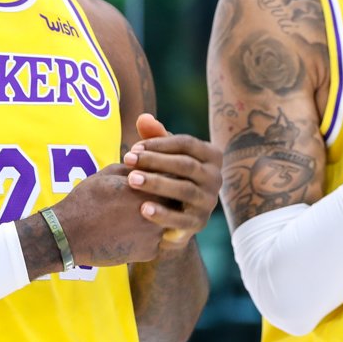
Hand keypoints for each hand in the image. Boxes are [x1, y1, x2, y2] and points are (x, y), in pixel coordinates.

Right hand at [49, 163, 173, 266]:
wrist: (68, 235)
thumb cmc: (86, 200)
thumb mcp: (109, 174)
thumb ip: (135, 168)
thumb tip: (148, 164)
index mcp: (148, 186)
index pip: (171, 176)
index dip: (165, 175)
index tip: (159, 175)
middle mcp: (157, 209)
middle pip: (174, 200)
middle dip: (166, 196)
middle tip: (154, 196)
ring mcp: (155, 233)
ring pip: (168, 222)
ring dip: (161, 217)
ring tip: (141, 215)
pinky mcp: (150, 252)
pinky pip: (157, 241)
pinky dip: (148, 236)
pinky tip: (133, 233)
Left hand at [123, 113, 220, 249]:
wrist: (176, 214)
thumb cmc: (169, 175)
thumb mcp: (164, 154)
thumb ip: (155, 136)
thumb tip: (142, 118)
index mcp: (210, 156)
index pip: (186, 143)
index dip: (159, 144)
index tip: (134, 147)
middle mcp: (215, 178)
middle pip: (185, 164)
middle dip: (154, 161)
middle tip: (127, 159)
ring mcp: (209, 201)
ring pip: (184, 190)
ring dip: (156, 183)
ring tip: (131, 180)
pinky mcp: (199, 223)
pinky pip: (182, 219)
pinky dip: (163, 215)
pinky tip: (143, 209)